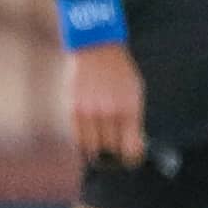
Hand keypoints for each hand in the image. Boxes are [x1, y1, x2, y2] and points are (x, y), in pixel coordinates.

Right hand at [66, 42, 146, 166]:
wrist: (96, 49)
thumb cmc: (120, 73)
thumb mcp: (135, 94)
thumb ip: (133, 120)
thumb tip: (132, 146)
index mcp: (129, 109)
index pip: (130, 148)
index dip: (132, 158)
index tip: (131, 159)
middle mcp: (108, 113)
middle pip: (110, 150)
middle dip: (115, 154)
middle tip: (116, 154)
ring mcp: (88, 112)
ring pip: (91, 148)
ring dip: (97, 150)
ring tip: (103, 147)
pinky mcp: (72, 110)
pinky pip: (77, 138)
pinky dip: (84, 142)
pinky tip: (90, 137)